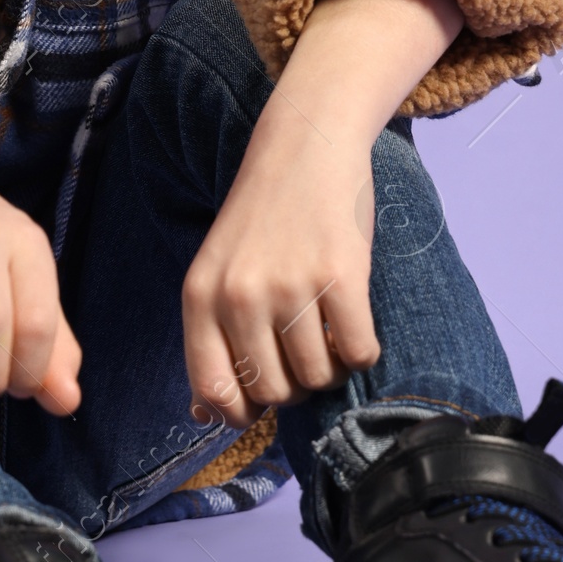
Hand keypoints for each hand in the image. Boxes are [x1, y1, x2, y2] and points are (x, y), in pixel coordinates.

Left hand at [182, 0, 463, 426]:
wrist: (304, 145)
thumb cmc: (262, 218)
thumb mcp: (217, 272)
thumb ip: (209, 339)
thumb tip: (203, 416)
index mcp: (199, 298)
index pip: (212, 392)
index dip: (241, 411)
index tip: (261, 398)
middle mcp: (239, 296)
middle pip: (273, 392)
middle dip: (294, 385)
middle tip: (303, 351)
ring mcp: (290, 287)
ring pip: (318, 378)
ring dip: (331, 368)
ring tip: (329, 331)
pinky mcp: (340, 276)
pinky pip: (358, 352)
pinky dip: (364, 350)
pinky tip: (355, 322)